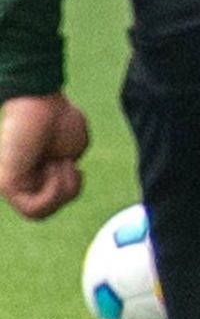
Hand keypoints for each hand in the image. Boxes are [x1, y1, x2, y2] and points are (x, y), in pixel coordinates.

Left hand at [0, 94, 90, 220]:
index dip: (71, 188)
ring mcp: (11, 185)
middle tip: (62, 162)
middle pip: (50, 210)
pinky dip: (53, 191)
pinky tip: (52, 166)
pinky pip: (34, 208)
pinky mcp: (7, 184)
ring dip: (61, 189)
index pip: (52, 202)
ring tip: (58, 162)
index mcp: (33, 176)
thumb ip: (68, 173)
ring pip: (42, 213)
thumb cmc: (59, 120)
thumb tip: (64, 186)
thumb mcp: (73, 151)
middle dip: (68, 189)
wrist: (45, 105)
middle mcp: (18, 183)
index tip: (70, 161)